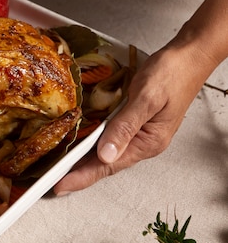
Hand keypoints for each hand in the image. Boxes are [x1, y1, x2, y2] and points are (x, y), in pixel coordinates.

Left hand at [54, 43, 209, 194]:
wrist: (189, 56)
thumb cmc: (172, 73)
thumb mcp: (146, 98)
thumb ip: (125, 126)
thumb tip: (106, 154)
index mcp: (148, 142)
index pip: (108, 166)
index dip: (82, 177)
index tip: (60, 186)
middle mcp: (143, 142)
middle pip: (105, 163)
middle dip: (79, 173)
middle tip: (53, 181)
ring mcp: (139, 133)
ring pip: (106, 152)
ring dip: (83, 160)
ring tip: (60, 168)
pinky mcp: (134, 121)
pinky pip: (110, 137)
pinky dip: (92, 142)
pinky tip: (79, 144)